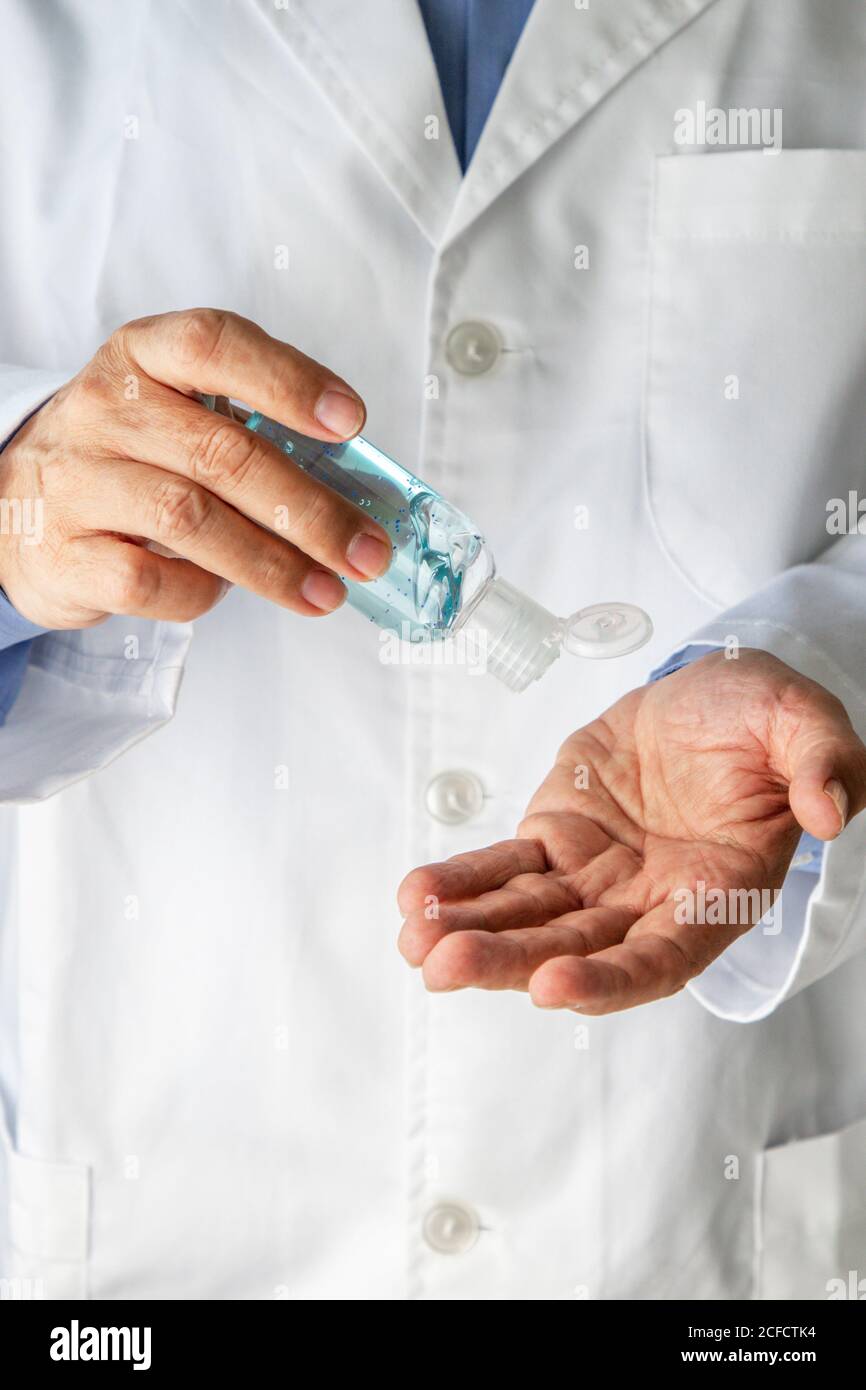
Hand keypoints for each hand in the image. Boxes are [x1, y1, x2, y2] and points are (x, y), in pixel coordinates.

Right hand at [0, 308, 391, 627]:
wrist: (12, 508)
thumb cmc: (122, 460)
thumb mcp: (171, 416)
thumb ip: (248, 433)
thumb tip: (349, 494)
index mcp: (141, 357)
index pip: (214, 345)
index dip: (288, 381)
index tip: (350, 422)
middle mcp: (105, 410)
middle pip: (222, 453)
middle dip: (310, 510)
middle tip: (365, 550)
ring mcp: (79, 483)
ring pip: (190, 520)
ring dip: (274, 563)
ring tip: (326, 590)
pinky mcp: (66, 554)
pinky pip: (150, 580)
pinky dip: (202, 592)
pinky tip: (225, 591)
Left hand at [398, 649, 865, 1013]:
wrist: (711, 692)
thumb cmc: (763, 718)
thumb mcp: (806, 726)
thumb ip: (825, 765)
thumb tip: (831, 810)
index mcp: (716, 894)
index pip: (662, 957)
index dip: (609, 980)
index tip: (553, 989)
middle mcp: (650, 900)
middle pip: (576, 949)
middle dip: (511, 960)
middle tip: (446, 965)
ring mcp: (597, 874)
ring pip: (531, 916)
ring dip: (472, 930)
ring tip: (414, 938)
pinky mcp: (557, 837)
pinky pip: (505, 867)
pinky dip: (463, 883)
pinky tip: (417, 896)